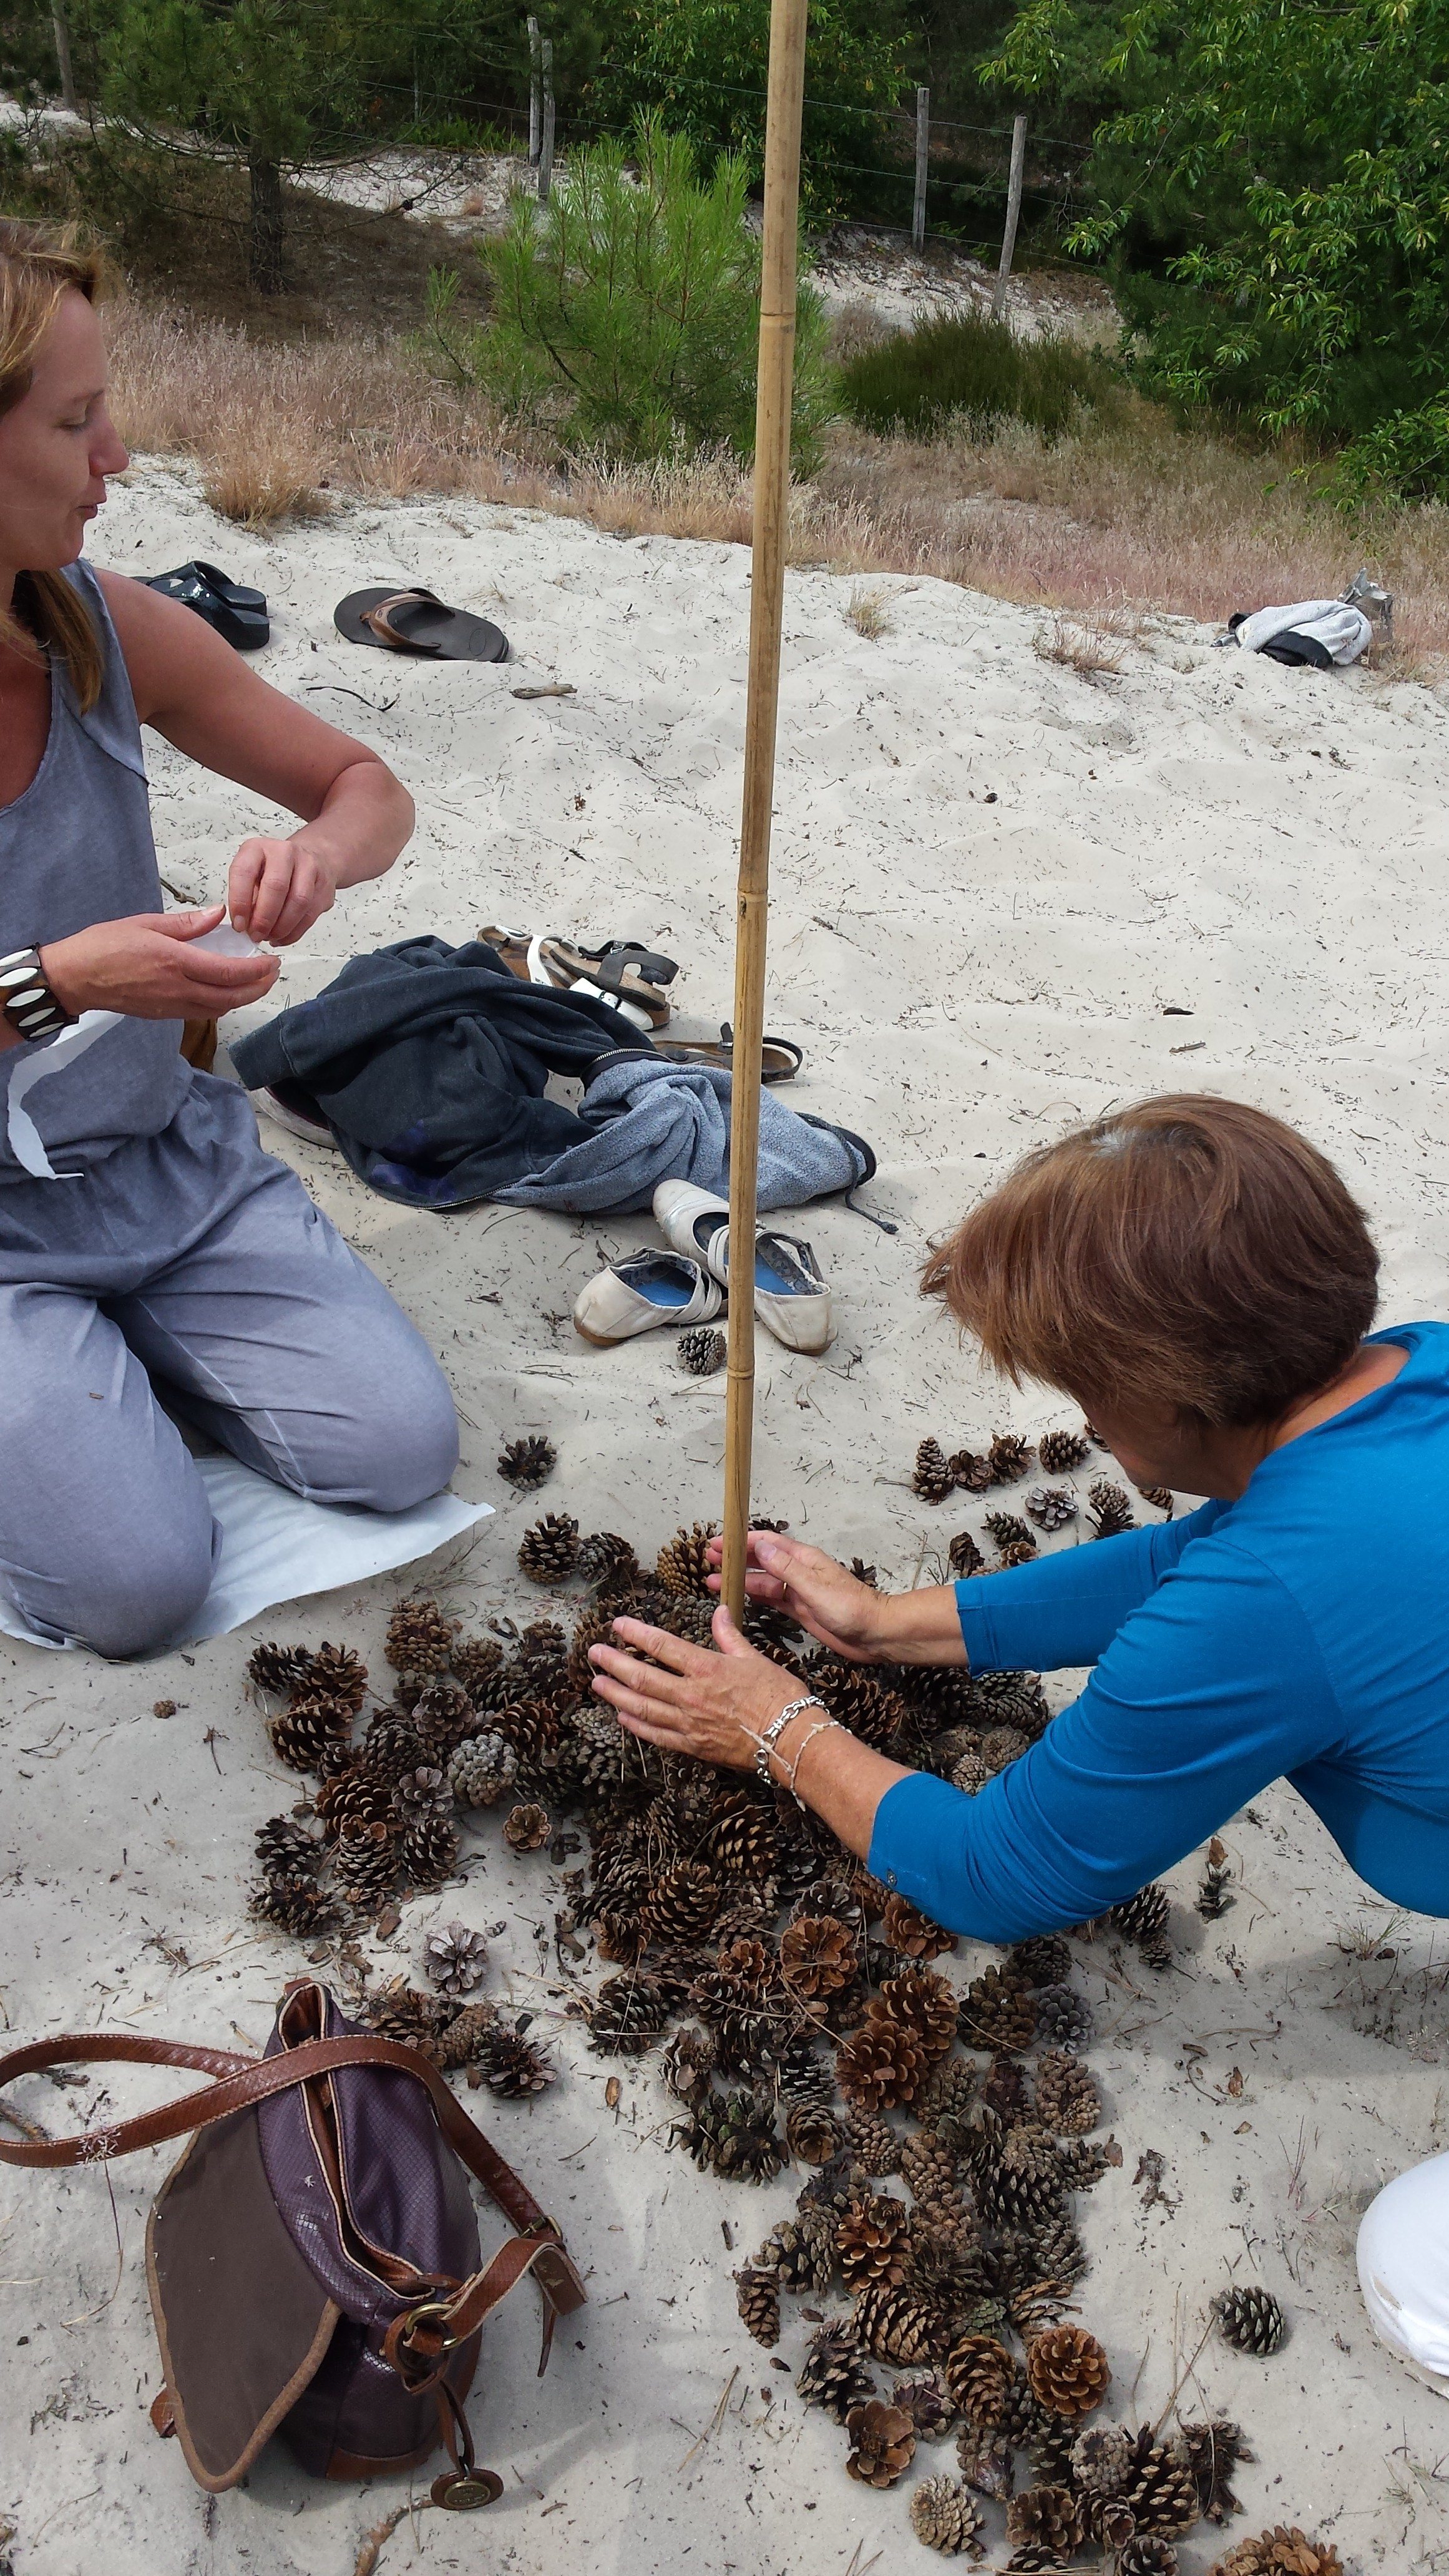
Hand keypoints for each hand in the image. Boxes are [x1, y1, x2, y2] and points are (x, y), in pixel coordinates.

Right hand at [41, 907, 279, 1019]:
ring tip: (256, 982)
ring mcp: (171, 1005)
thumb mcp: (146, 923)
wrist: (76, 977)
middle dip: (259, 987)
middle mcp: (178, 989)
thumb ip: (186, 922)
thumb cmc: (105, 946)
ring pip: (220, 1008)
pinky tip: (226, 991)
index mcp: (175, 962)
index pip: (229, 972)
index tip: (272, 960)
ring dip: (243, 998)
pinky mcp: (164, 1014)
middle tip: (273, 973)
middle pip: (232, 996)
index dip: (257, 970)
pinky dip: (222, 1004)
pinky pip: (203, 1013)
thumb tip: (218, 913)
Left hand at [229, 836, 336, 944]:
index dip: (240, 902)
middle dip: (264, 918)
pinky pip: (310, 915)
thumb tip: (243, 925)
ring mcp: (308, 866)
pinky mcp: (324, 886)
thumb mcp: (251, 875)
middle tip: (256, 935)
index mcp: (258, 848)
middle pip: (276, 886)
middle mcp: (284, 852)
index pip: (245, 872)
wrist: (311, 858)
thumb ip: (246, 898)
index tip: (239, 924)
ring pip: (298, 902)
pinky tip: (282, 937)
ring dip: (281, 927)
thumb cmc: (274, 870)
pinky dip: (293, 932)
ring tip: (269, 937)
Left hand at [588, 1607, 803, 1768]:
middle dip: (613, 1664)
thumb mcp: (755, 1658)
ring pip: (642, 1707)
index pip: (662, 1646)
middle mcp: (691, 1695)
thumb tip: (718, 1613)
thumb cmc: (779, 1696)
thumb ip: (729, 1637)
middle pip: (642, 1677)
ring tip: (597, 1684)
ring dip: (616, 1694)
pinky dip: (636, 1726)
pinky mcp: (693, 1746)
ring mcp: (689, 1723)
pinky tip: (622, 1716)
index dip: (636, 1634)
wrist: (790, 1739)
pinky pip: (656, 1735)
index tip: (617, 1625)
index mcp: (707, 1668)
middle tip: (593, 1654)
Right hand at [708, 1531, 887, 1661]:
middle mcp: (798, 1571)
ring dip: (740, 1580)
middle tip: (708, 1559)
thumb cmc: (851, 1608)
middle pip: (761, 1560)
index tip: (718, 1542)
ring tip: (713, 1582)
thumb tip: (760, 1547)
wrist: (874, 1634)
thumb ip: (787, 1569)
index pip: (767, 1543)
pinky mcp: (799, 1609)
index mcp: (804, 1559)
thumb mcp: (815, 1587)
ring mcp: (798, 1591)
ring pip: (762, 1581)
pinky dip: (753, 1597)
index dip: (741, 1541)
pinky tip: (738, 1598)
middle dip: (735, 1558)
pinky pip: (771, 1599)